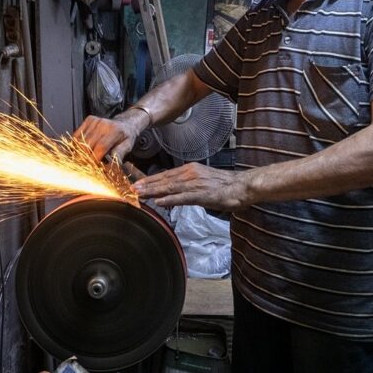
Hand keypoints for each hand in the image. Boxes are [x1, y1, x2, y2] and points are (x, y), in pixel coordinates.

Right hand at [73, 111, 147, 161]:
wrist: (125, 123)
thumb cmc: (126, 136)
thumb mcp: (127, 146)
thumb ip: (119, 155)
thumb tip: (112, 165)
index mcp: (114, 131)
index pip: (100, 147)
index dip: (95, 158)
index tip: (93, 166)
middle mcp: (103, 124)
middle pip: (87, 144)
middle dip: (86, 157)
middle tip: (88, 164)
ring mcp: (95, 121)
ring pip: (80, 141)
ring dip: (80, 152)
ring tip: (85, 158)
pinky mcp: (89, 120)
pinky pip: (77, 134)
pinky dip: (76, 144)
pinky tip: (81, 149)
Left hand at [133, 163, 252, 210]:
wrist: (242, 186)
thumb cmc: (224, 186)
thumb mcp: (202, 181)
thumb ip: (186, 186)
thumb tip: (171, 193)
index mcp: (189, 170)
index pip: (165, 175)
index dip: (149, 179)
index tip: (135, 183)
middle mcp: (190, 174)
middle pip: (163, 180)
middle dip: (146, 185)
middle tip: (130, 188)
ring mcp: (195, 184)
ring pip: (170, 187)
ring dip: (153, 191)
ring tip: (139, 194)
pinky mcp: (202, 194)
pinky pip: (183, 197)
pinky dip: (170, 200)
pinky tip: (160, 202)